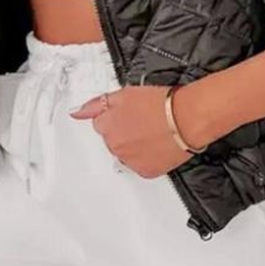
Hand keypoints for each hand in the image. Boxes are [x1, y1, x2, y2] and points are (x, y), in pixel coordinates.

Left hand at [68, 84, 198, 177]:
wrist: (188, 118)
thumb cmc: (163, 104)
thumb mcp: (125, 94)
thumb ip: (96, 105)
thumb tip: (76, 113)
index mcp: (107, 125)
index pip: (101, 123)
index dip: (118, 116)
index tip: (130, 114)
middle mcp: (114, 145)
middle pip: (112, 139)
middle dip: (124, 131)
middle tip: (144, 121)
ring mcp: (129, 160)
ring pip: (125, 153)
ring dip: (134, 145)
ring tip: (153, 132)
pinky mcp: (145, 171)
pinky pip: (140, 165)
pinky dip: (147, 158)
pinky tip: (157, 144)